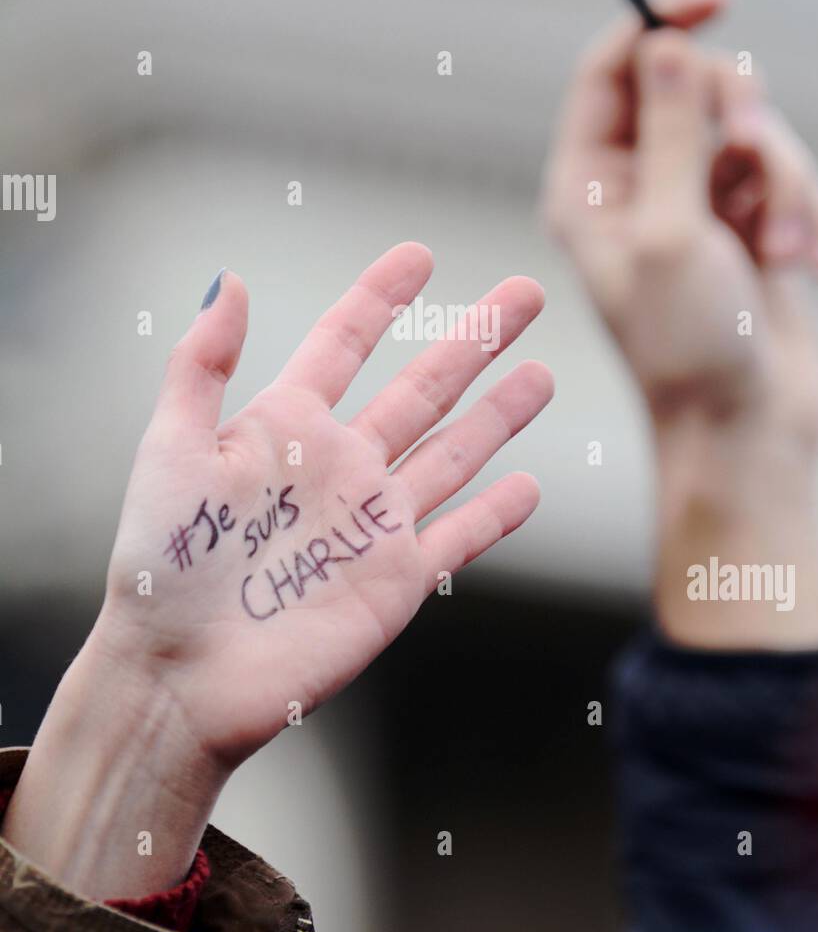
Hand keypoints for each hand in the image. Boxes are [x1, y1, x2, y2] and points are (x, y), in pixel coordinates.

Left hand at [103, 242, 551, 757]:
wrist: (181, 676)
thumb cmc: (162, 564)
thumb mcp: (171, 448)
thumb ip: (203, 365)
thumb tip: (231, 279)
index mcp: (285, 427)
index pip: (345, 343)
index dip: (381, 297)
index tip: (419, 255)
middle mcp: (338, 467)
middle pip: (422, 388)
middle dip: (473, 339)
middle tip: (523, 294)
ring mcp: (372, 523)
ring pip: (453, 453)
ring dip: (499, 414)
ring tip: (542, 374)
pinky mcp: (397, 579)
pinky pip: (461, 536)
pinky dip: (497, 513)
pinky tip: (528, 485)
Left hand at [542, 0, 817, 442]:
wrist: (747, 429)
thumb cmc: (691, 346)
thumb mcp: (671, 232)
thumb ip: (672, 132)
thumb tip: (666, 44)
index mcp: (587, 186)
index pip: (610, 71)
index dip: (658, 24)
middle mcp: (634, 187)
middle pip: (695, 89)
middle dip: (745, 123)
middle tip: (758, 163)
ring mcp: (694, 204)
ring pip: (754, 131)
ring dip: (787, 183)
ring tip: (791, 255)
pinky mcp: (747, 225)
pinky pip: (788, 175)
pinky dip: (808, 213)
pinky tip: (814, 267)